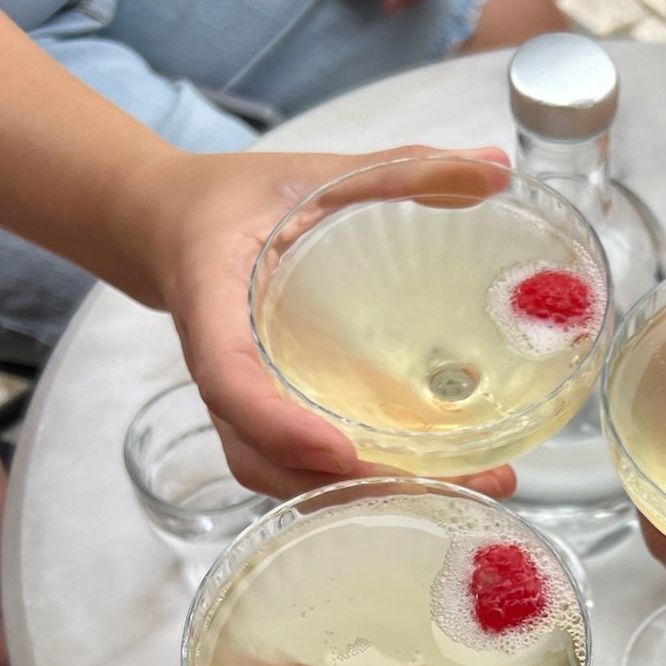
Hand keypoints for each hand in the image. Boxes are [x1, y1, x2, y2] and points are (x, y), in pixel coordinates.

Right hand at [130, 143, 514, 496]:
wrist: (170, 226)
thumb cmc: (236, 200)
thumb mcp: (309, 172)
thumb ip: (397, 169)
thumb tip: (495, 168)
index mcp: (212, 304)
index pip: (229, 380)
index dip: (277, 423)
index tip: (338, 448)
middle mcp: (221, 372)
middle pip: (267, 458)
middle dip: (356, 486)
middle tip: (462, 485)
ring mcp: (239, 406)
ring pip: (284, 476)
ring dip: (366, 497)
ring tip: (466, 491)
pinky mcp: (264, 419)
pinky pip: (301, 470)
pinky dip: (359, 486)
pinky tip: (434, 482)